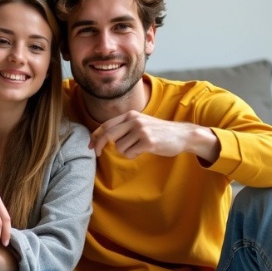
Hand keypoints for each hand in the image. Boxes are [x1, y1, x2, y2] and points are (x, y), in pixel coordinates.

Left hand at [89, 111, 219, 162]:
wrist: (181, 135)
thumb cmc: (159, 132)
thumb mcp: (141, 123)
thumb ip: (125, 127)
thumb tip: (104, 137)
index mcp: (131, 115)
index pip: (106, 125)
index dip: (95, 136)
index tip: (90, 145)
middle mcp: (134, 120)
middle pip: (108, 134)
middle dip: (99, 146)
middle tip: (97, 154)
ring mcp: (141, 130)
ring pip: (119, 147)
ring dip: (126, 151)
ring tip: (138, 148)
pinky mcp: (147, 141)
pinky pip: (130, 153)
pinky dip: (134, 155)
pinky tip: (144, 150)